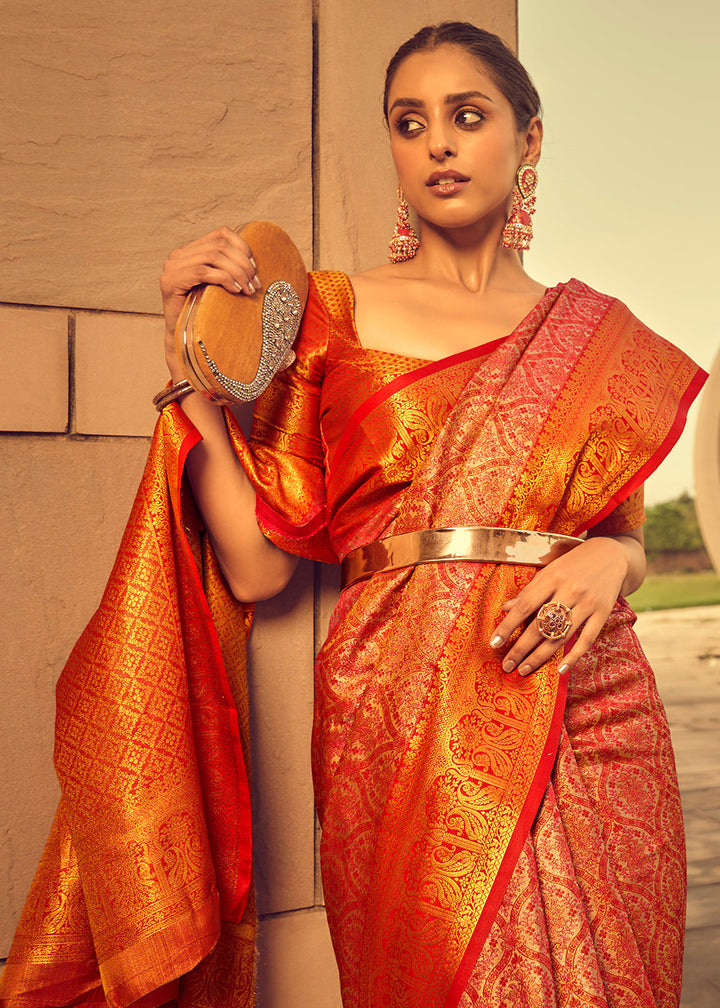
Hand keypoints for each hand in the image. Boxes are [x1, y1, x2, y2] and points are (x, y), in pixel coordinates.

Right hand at [159, 226, 260, 373]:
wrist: (184, 340)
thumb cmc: (206, 313)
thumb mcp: (221, 286)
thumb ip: (230, 268)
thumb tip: (255, 263)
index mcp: (191, 251)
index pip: (221, 233)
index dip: (242, 247)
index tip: (255, 270)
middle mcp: (178, 255)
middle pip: (219, 245)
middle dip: (242, 264)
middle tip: (255, 285)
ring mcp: (172, 267)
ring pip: (213, 256)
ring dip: (236, 273)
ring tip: (247, 290)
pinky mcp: (169, 281)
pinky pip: (203, 272)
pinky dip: (223, 279)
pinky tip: (235, 291)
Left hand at [488, 533, 642, 676]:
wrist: (612, 554)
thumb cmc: (574, 563)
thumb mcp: (549, 570)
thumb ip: (528, 591)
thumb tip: (505, 608)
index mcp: (553, 577)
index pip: (525, 606)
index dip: (508, 625)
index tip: (493, 643)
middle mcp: (570, 591)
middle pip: (541, 625)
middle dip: (521, 648)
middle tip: (507, 665)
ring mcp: (588, 603)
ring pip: (561, 636)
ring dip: (540, 656)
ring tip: (524, 670)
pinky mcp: (603, 613)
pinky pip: (587, 640)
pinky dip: (574, 657)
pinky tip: (560, 670)